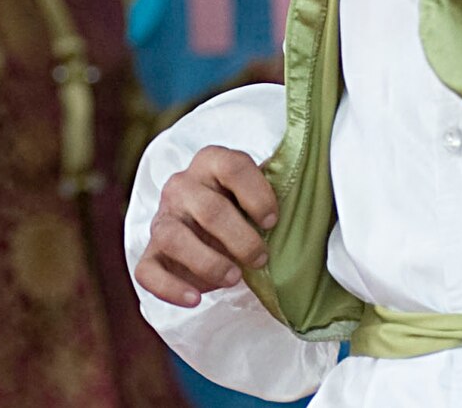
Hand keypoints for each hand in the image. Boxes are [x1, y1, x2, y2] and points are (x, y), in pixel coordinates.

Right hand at [134, 145, 278, 307]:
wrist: (208, 232)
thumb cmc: (242, 212)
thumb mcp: (257, 197)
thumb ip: (275, 197)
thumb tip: (314, 214)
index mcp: (210, 163)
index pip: (232, 166)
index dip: (257, 195)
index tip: (272, 222)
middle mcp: (181, 186)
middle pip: (208, 208)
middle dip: (240, 239)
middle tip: (261, 258)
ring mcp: (162, 219)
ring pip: (173, 237)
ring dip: (208, 262)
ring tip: (235, 278)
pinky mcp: (151, 253)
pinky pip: (148, 270)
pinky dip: (170, 288)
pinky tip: (196, 299)